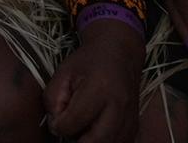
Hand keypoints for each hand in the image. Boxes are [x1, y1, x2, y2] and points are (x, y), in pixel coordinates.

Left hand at [42, 22, 145, 141]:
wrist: (120, 53)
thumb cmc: (90, 61)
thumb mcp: (64, 71)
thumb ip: (53, 98)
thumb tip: (55, 125)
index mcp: (99, 88)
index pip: (74, 122)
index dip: (59, 125)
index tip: (56, 119)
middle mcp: (119, 108)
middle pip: (94, 142)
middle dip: (76, 139)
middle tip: (68, 127)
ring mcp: (129, 120)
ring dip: (90, 141)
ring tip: (82, 126)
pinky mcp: (134, 129)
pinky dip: (102, 141)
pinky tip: (95, 128)